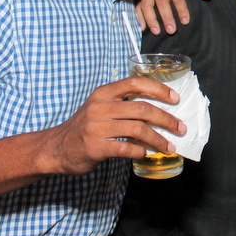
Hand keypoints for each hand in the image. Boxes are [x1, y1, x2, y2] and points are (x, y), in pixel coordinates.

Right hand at [40, 76, 186, 175]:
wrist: (55, 149)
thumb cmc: (85, 127)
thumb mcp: (100, 107)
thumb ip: (123, 104)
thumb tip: (160, 108)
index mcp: (104, 93)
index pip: (135, 83)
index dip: (159, 89)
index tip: (175, 98)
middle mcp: (100, 107)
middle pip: (142, 108)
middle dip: (166, 119)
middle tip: (180, 128)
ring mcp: (96, 127)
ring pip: (138, 129)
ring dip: (158, 139)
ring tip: (170, 146)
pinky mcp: (95, 147)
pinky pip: (126, 147)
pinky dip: (140, 151)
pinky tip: (145, 153)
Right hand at [136, 0, 208, 34]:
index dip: (181, 9)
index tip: (185, 21)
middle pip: (161, 1)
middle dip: (166, 17)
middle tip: (171, 30)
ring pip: (146, 4)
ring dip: (151, 19)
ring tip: (156, 32)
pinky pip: (137, 4)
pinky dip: (138, 16)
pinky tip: (142, 27)